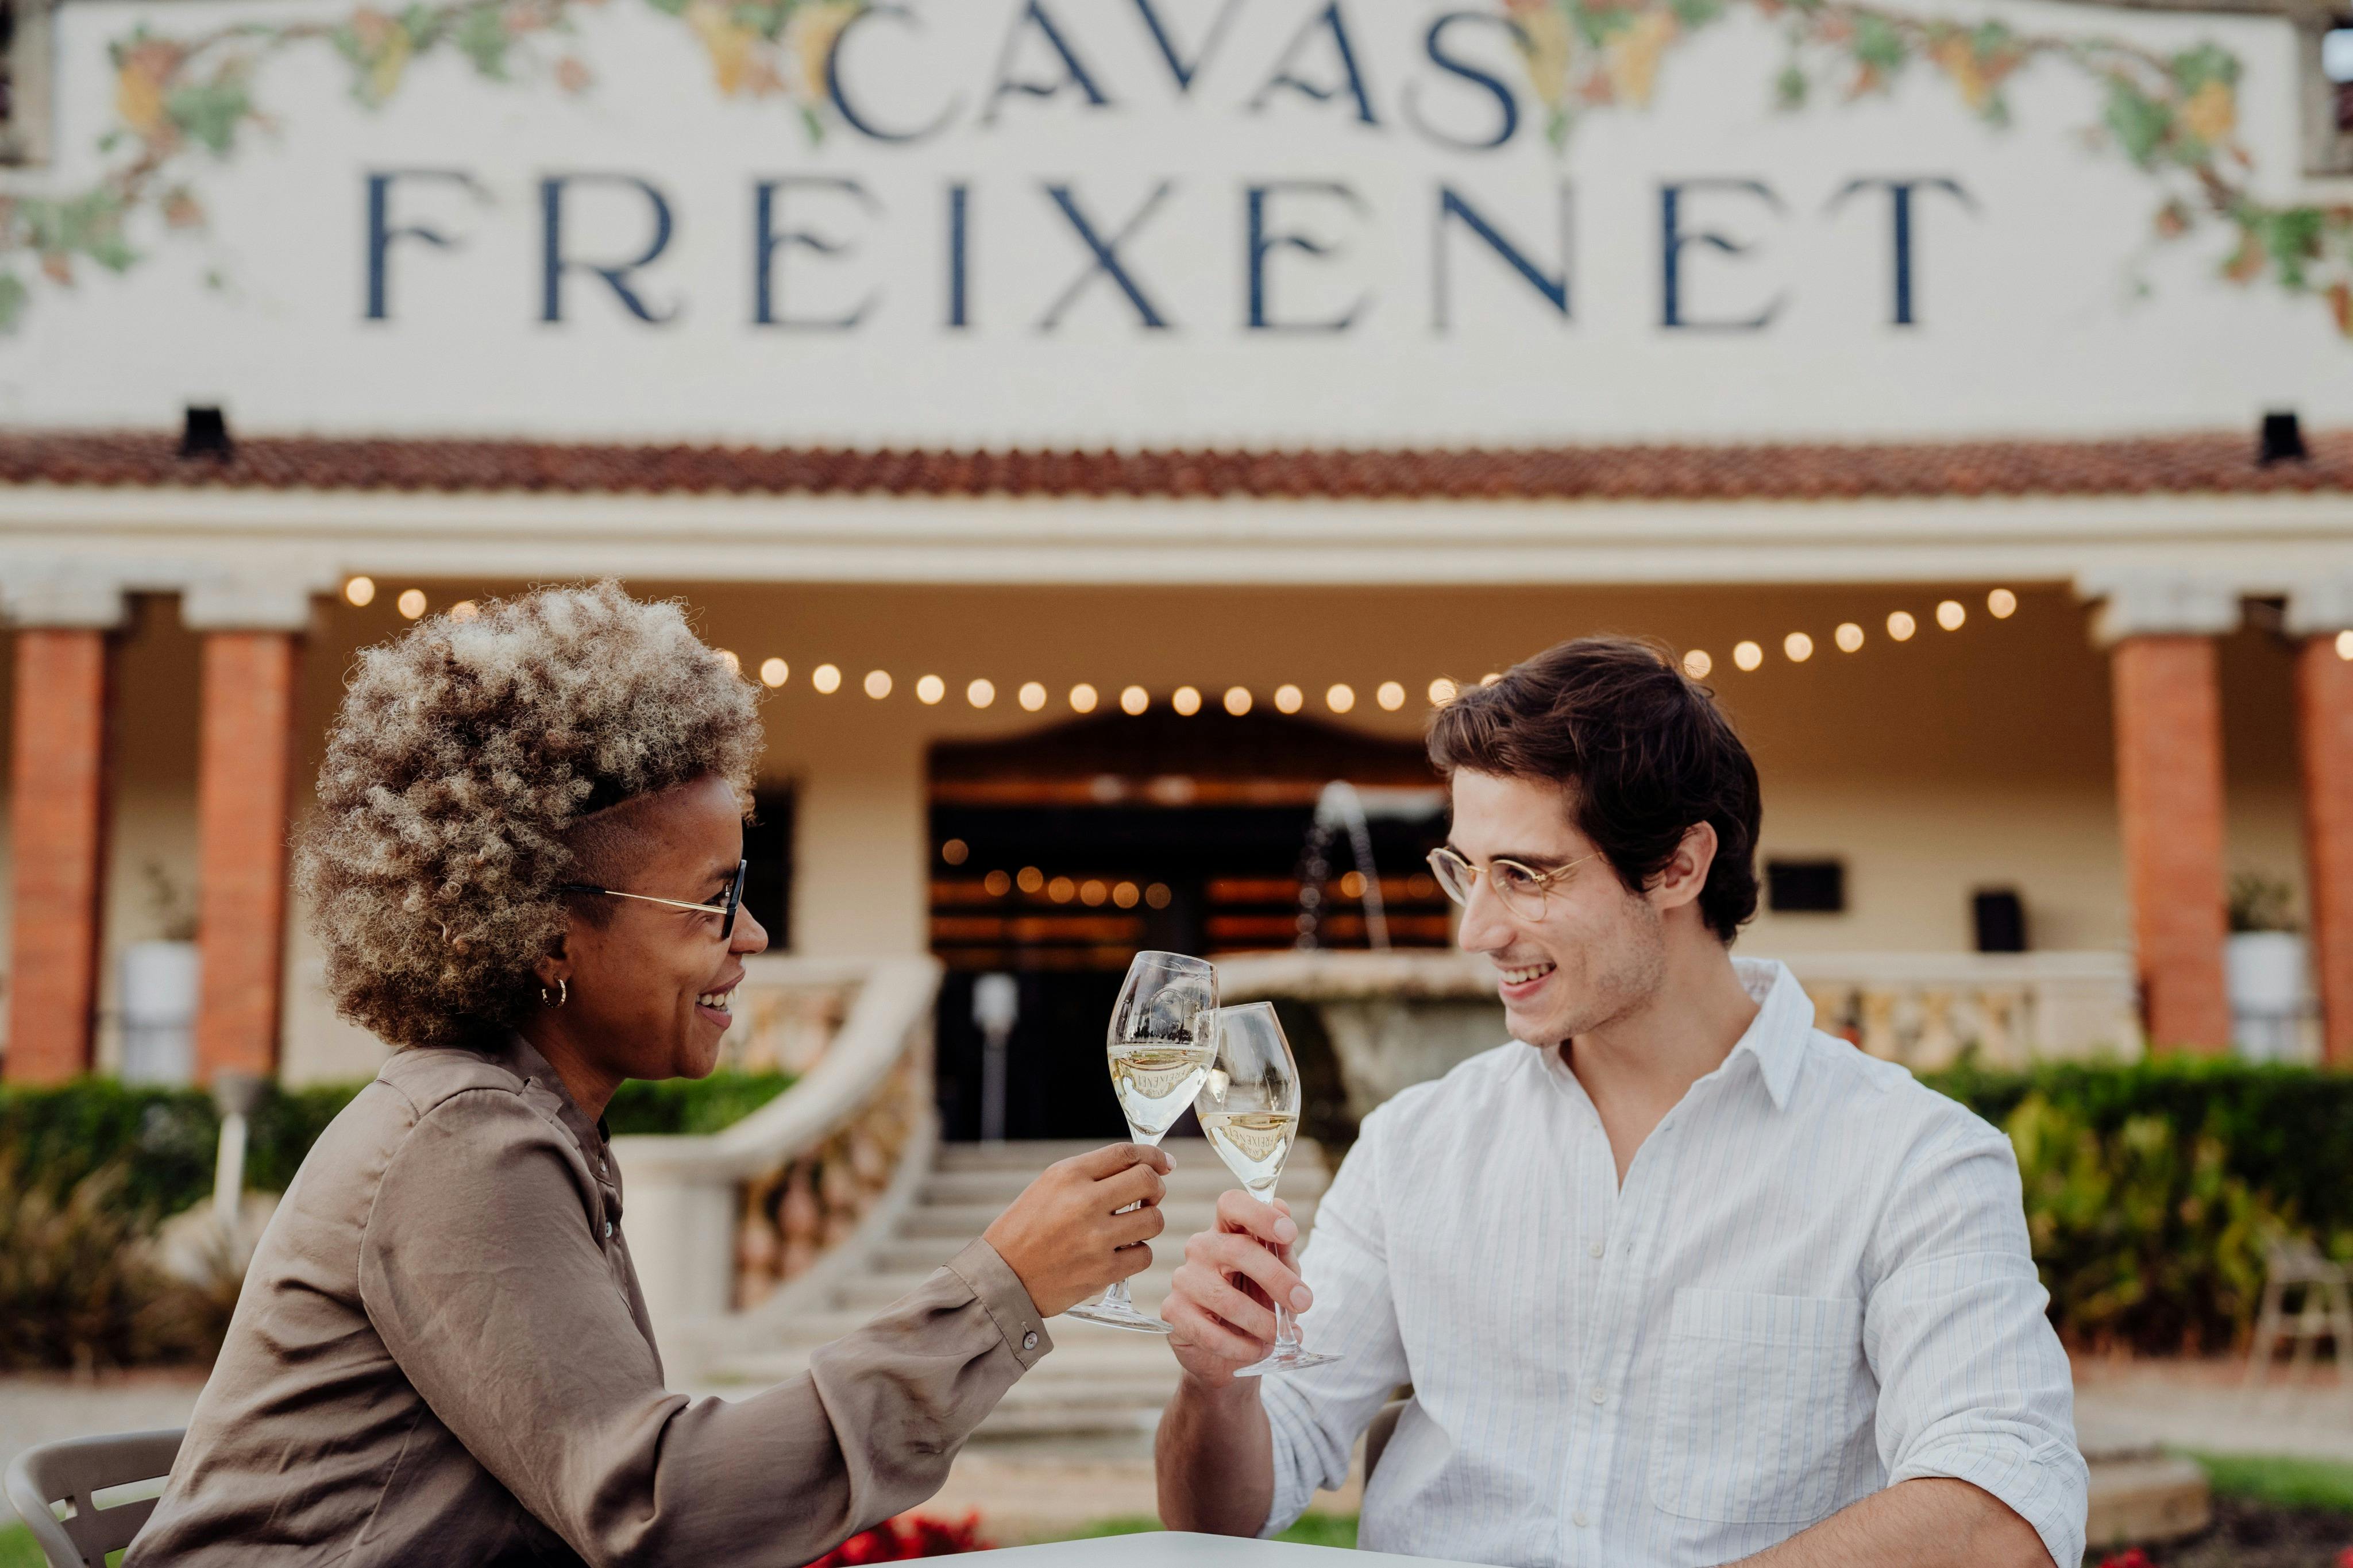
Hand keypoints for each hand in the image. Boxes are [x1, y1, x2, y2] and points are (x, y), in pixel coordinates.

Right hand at [984, 1143, 1171, 1317]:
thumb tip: (1140, 1168)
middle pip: (1147, 1182)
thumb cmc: (1025, 1229)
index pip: (1126, 1153)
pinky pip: (1144, 1255)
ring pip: (1154, 1220)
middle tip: (1150, 1197)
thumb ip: (1090, 1175)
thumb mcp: (1048, 1186)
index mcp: (1068, 1175)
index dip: (1153, 1155)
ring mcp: (1096, 1238)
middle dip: (1156, 1188)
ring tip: (1132, 1227)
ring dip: (1149, 1222)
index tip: (1164, 1163)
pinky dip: (1139, 1253)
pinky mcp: (1103, 1271)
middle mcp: (1085, 1202)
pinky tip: (1122, 1252)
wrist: (1001, 1277)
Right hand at [1162, 1190, 1312, 1390]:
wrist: (1236, 1353)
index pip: (1232, 1204)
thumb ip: (1282, 1248)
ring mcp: (1183, 1279)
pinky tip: (1258, 1350)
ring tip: (1282, 1336)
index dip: (1260, 1214)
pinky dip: (1242, 1347)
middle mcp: (1201, 1248)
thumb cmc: (1259, 1304)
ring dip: (1262, 1322)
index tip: (1289, 1233)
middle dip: (1277, 1278)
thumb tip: (1282, 1205)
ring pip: (1225, 1299)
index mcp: (1227, 1230)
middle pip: (1237, 1251)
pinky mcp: (1173, 1313)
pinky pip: (1209, 1333)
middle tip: (1304, 1302)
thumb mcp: (1281, 1277)